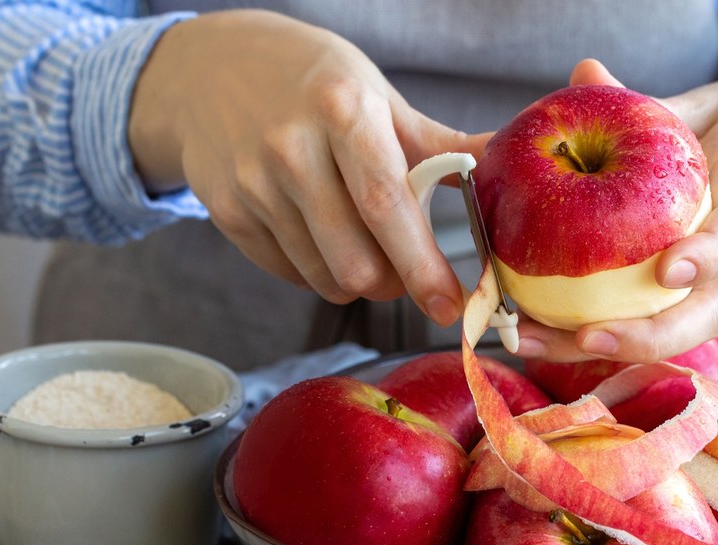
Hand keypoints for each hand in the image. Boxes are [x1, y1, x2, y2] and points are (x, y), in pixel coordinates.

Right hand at [129, 10, 488, 325]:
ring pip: (324, 279)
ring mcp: (252, 184)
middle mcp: (290, 148)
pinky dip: (318, 270)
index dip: (421, 264)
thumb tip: (508, 169)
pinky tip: (320, 233)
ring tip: (363, 243)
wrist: (210, 66)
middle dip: (394, 283)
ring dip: (358, 281)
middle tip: (409, 270)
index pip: (385, 203)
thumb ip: (441, 145)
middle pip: (355, 261)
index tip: (451, 305)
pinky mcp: (225, 212)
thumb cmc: (315, 83)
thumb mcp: (378, 98)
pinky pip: (292, 274)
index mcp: (342, 111)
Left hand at [515, 59, 717, 362]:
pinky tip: (539, 335)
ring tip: (541, 343)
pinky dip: (599, 337)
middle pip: (709, 312)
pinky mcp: (693, 298)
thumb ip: (645, 103)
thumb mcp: (698, 108)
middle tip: (589, 337)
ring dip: (611, 349)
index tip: (669, 272)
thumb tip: (584, 73)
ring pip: (680, 333)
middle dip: (649, 336)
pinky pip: (651, 326)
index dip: (708, 253)